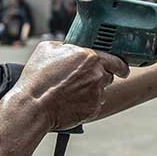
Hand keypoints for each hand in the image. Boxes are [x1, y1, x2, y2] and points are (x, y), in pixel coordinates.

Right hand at [12, 41, 129, 130]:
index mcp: (90, 57)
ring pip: (101, 91)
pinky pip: (94, 105)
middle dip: (99, 77)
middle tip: (82, 81)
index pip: (116, 60)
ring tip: (70, 92)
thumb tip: (68, 48)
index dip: (120, 65)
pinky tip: (69, 102)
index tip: (122, 69)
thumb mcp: (46, 49)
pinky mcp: (92, 109)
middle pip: (108, 76)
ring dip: (91, 91)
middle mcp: (98, 75)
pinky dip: (85, 104)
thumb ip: (64, 46)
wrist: (34, 105)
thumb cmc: (37, 77)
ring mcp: (96, 93)